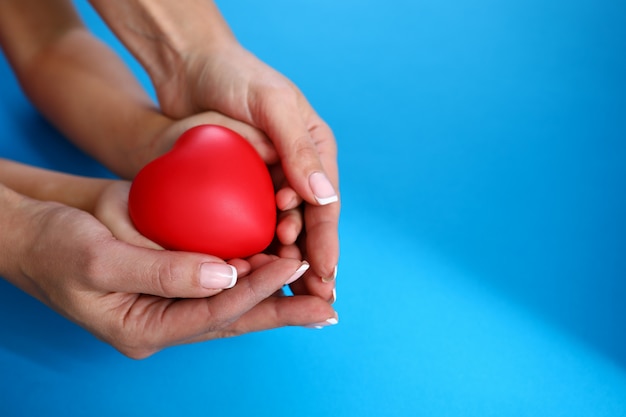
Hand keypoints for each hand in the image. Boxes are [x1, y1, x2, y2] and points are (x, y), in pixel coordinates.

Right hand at [9, 195, 336, 358]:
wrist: (35, 226)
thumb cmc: (53, 246)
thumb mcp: (100, 260)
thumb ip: (163, 273)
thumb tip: (226, 275)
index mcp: (145, 329)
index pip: (213, 314)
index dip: (256, 290)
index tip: (293, 265)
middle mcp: (164, 318)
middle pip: (233, 318)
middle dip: (281, 311)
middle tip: (326, 305)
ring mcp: (171, 296)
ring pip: (232, 299)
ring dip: (273, 291)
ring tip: (314, 285)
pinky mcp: (175, 270)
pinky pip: (221, 273)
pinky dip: (250, 267)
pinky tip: (278, 259)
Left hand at [155, 45, 339, 299]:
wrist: (189, 65)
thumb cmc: (236, 75)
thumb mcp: (274, 105)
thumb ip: (300, 149)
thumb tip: (325, 195)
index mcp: (316, 149)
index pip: (326, 205)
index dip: (326, 244)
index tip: (324, 278)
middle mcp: (297, 168)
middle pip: (309, 225)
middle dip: (310, 264)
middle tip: (311, 301)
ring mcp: (269, 178)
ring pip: (282, 231)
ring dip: (285, 263)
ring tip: (285, 296)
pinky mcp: (241, 186)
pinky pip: (253, 224)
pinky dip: (256, 249)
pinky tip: (252, 273)